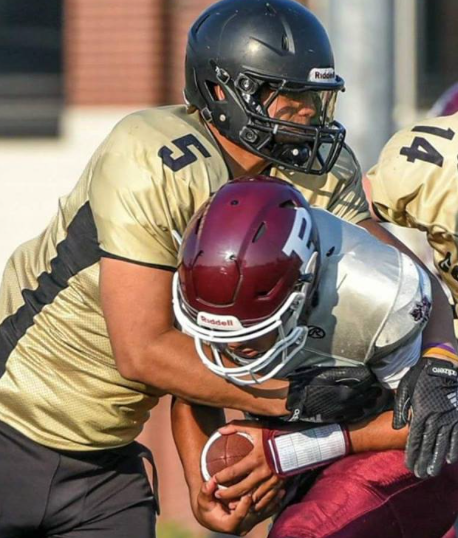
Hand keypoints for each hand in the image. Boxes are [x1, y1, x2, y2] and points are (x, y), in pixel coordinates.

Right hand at [196, 478, 280, 535]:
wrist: (211, 515)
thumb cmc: (206, 506)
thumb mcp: (203, 498)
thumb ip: (206, 491)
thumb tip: (211, 482)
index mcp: (228, 525)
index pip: (238, 517)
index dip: (242, 507)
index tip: (247, 495)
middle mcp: (240, 527)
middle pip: (254, 516)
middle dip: (263, 503)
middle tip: (270, 491)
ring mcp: (249, 524)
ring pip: (263, 514)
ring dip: (272, 502)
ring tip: (281, 490)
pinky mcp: (254, 519)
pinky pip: (266, 512)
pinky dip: (274, 503)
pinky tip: (281, 494)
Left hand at [213, 421, 286, 511]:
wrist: (297, 441)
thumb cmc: (273, 433)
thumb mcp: (255, 427)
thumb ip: (236, 427)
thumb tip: (219, 430)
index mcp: (256, 458)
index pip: (234, 472)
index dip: (222, 477)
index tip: (213, 479)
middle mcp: (264, 472)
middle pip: (242, 489)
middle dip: (227, 494)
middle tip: (217, 496)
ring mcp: (272, 481)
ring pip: (254, 497)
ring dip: (241, 502)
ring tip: (230, 504)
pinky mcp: (280, 485)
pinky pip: (267, 499)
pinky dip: (257, 504)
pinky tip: (249, 505)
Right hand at [286, 365, 386, 422]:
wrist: (294, 400)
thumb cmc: (307, 383)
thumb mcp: (325, 374)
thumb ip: (344, 374)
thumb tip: (361, 373)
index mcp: (345, 389)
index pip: (365, 383)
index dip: (372, 379)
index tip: (375, 376)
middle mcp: (347, 402)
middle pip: (367, 396)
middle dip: (374, 391)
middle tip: (379, 388)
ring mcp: (342, 411)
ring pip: (363, 408)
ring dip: (370, 402)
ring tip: (375, 398)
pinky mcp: (337, 418)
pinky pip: (354, 416)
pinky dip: (361, 412)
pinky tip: (363, 409)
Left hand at [393, 357, 457, 477]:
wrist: (442, 367)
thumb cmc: (420, 377)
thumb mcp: (405, 389)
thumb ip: (401, 409)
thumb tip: (398, 427)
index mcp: (420, 413)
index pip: (415, 439)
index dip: (412, 454)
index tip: (409, 466)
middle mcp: (435, 419)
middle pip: (428, 445)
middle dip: (423, 461)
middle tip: (420, 475)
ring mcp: (449, 419)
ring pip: (443, 444)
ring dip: (437, 460)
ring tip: (432, 473)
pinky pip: (456, 437)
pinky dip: (453, 449)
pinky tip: (449, 459)